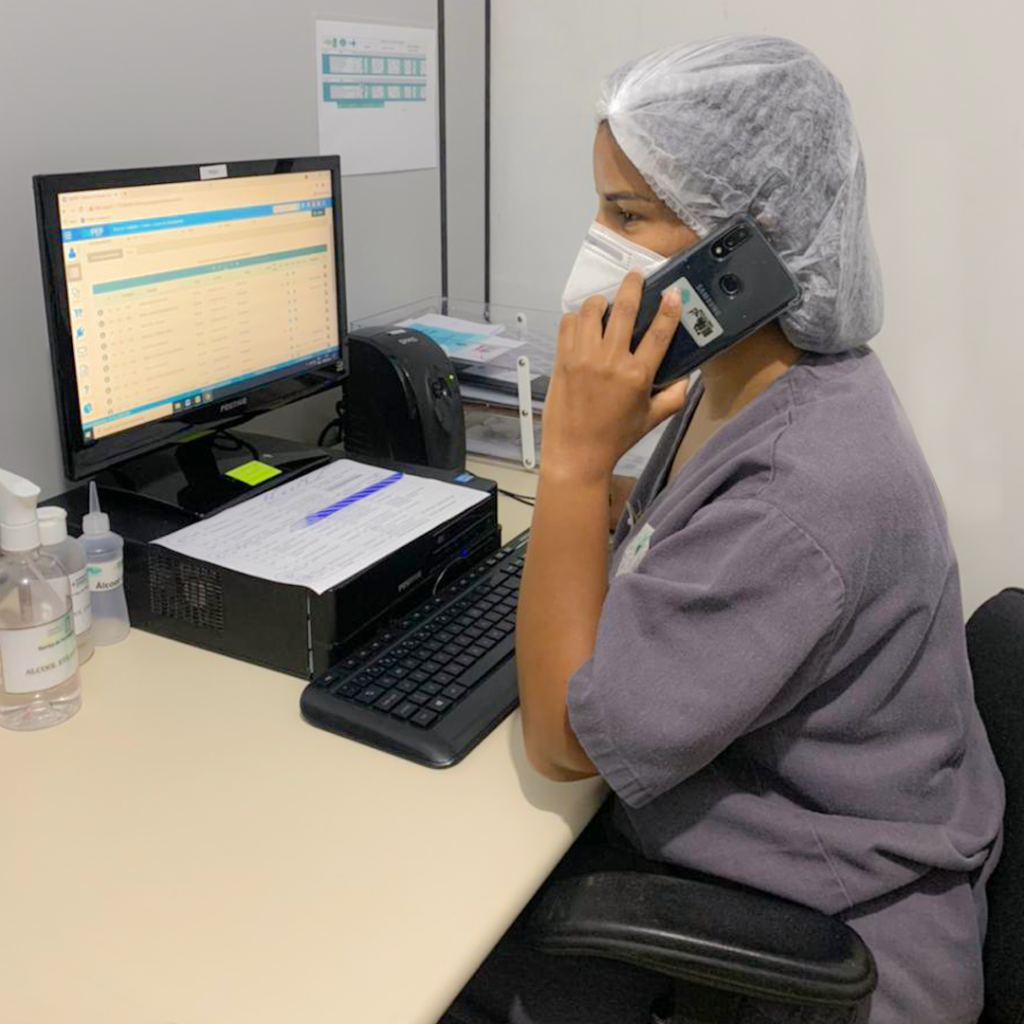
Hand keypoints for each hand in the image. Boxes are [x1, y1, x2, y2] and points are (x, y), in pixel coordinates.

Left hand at [541, 271, 688, 483]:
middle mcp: (611, 361)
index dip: (668, 308)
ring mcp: (583, 358)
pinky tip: (582, 324)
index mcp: (637, 376)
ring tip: (604, 305)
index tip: (672, 292)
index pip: (659, 332)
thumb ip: (674, 397)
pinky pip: (567, 324)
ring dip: (600, 302)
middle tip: (635, 276)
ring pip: (591, 311)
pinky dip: (575, 318)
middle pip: (624, 309)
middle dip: (632, 286)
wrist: (576, 453)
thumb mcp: (652, 420)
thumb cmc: (615, 438)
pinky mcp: (562, 360)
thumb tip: (687, 378)